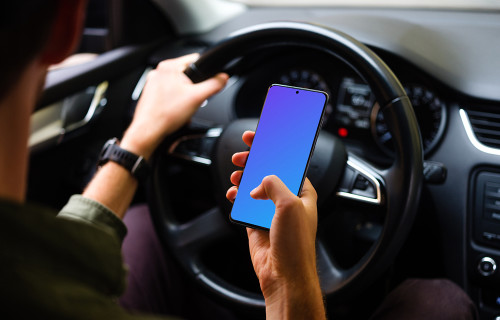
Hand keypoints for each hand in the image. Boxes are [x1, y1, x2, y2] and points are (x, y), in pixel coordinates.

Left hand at [121, 53, 227, 158]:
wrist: (149, 131)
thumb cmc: (166, 114)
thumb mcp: (197, 98)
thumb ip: (214, 85)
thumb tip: (223, 78)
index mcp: (168, 66)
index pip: (195, 60)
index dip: (206, 71)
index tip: (207, 83)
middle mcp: (158, 72)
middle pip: (187, 74)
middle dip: (194, 88)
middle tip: (191, 100)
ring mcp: (153, 83)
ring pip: (179, 85)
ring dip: (185, 95)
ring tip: (181, 107)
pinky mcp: (151, 94)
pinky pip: (170, 94)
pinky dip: (175, 101)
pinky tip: (174, 110)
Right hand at [227, 131, 324, 319]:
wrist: (283, 274)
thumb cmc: (295, 244)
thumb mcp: (289, 204)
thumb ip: (274, 184)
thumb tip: (261, 180)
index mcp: (302, 192)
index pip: (288, 163)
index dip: (276, 149)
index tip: (263, 138)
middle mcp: (287, 200)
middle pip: (268, 172)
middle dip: (254, 161)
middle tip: (242, 154)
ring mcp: (270, 211)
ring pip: (254, 186)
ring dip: (243, 177)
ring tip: (236, 174)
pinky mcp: (256, 222)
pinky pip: (244, 203)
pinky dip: (236, 196)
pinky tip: (233, 193)